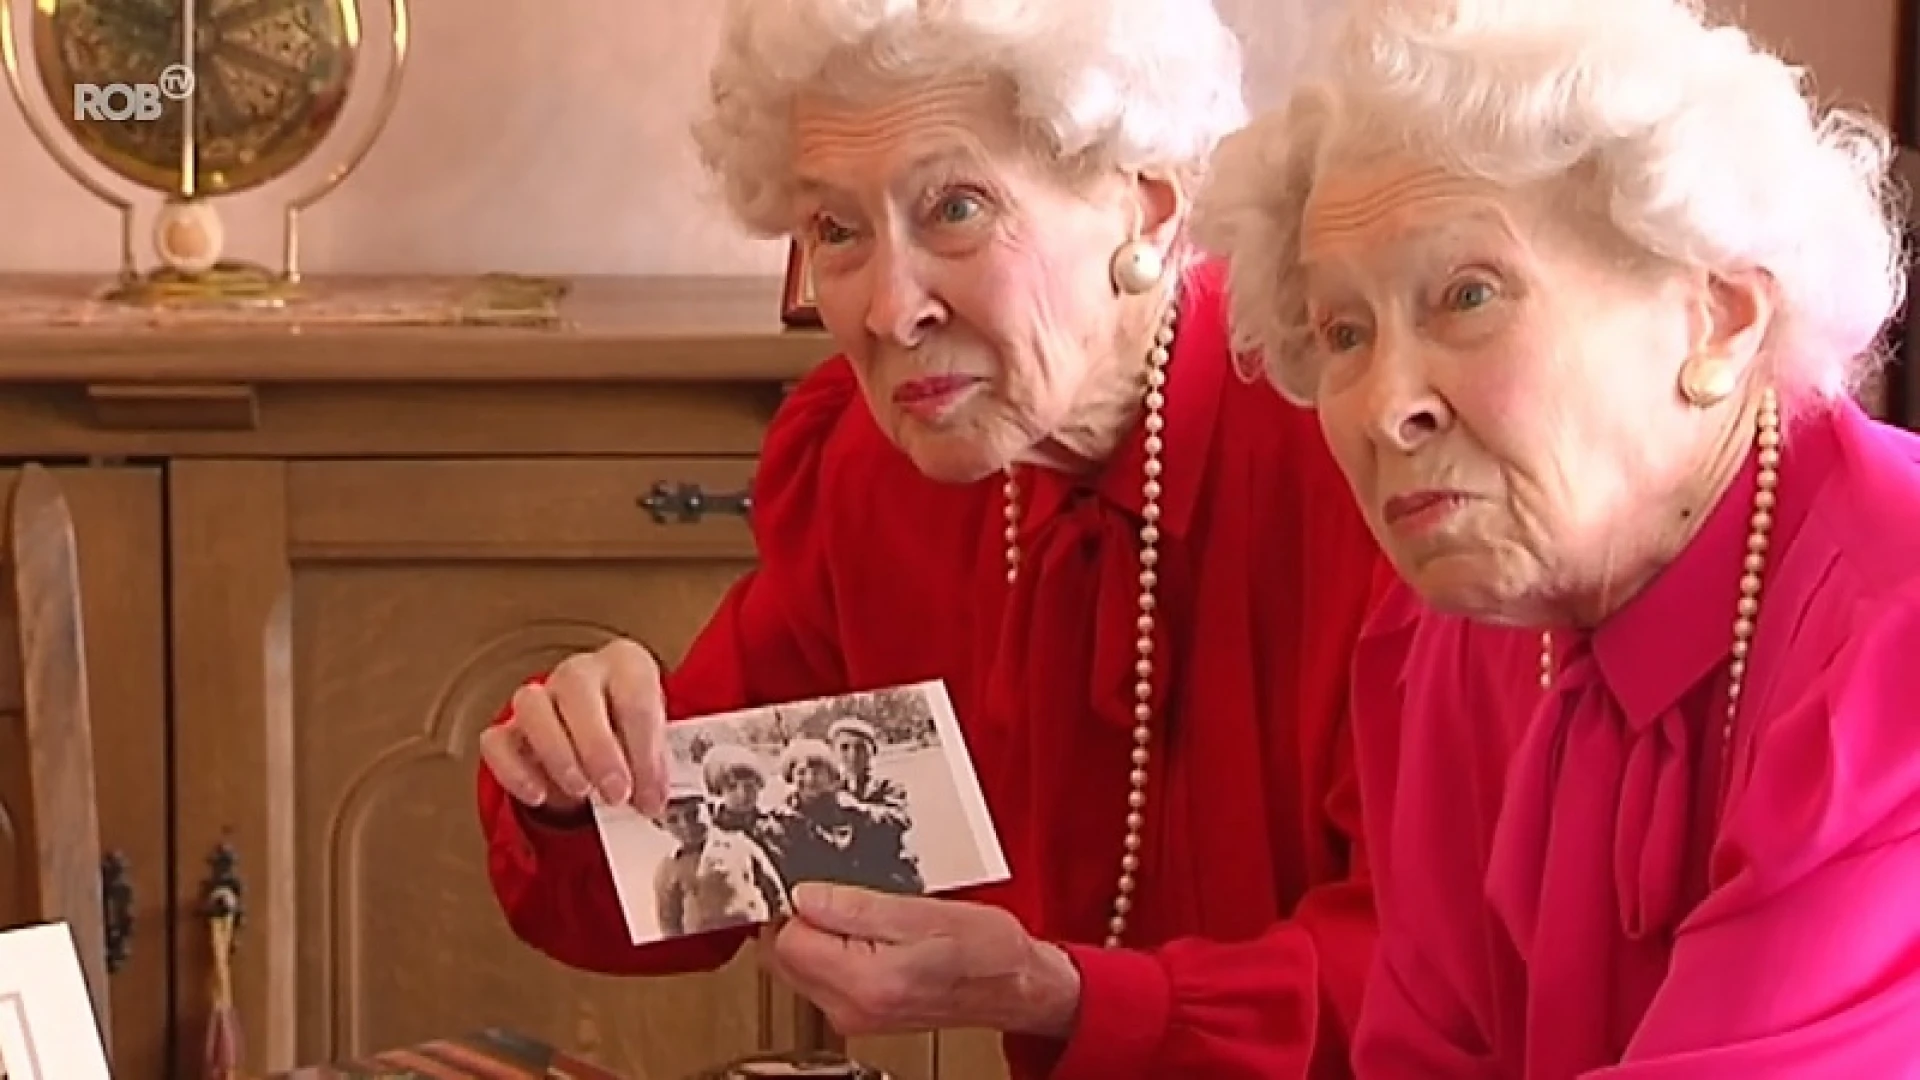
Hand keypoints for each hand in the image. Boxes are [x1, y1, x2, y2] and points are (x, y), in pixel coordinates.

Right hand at [477, 638, 670, 814]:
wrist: (604, 741)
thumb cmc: (633, 735)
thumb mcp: (656, 746)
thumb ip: (653, 768)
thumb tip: (652, 799)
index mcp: (625, 664)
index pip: (634, 694)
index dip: (645, 748)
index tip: (651, 792)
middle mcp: (580, 673)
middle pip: (577, 689)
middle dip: (598, 748)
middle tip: (617, 792)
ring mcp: (540, 696)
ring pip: (532, 707)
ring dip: (557, 754)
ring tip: (582, 791)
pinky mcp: (509, 728)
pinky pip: (497, 742)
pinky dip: (514, 771)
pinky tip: (538, 795)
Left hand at [759, 884, 1081, 1038]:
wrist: (1016, 986)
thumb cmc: (986, 950)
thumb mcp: (925, 911)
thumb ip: (858, 908)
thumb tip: (805, 897)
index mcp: (867, 982)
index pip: (787, 941)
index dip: (796, 904)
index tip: (816, 883)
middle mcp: (853, 1008)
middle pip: (783, 959)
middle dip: (797, 920)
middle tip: (832, 892)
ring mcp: (855, 1016)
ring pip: (797, 969)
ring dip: (813, 935)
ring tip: (854, 912)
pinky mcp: (861, 1014)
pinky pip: (820, 978)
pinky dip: (829, 951)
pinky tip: (860, 933)